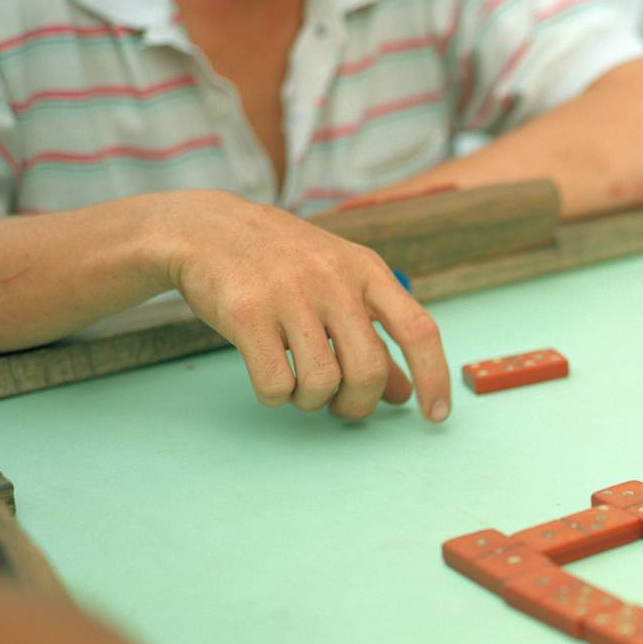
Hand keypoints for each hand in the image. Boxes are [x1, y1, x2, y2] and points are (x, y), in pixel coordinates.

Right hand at [159, 191, 449, 421]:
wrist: (206, 229)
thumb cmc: (283, 265)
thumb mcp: (338, 285)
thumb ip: (372, 336)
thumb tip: (404, 393)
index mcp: (366, 270)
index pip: (418, 330)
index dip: (434, 376)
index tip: (436, 415)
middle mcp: (334, 279)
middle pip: (369, 370)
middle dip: (358, 403)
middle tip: (341, 405)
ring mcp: (290, 294)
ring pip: (322, 383)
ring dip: (312, 401)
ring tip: (299, 385)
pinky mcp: (246, 313)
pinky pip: (276, 384)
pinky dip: (276, 396)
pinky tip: (270, 377)